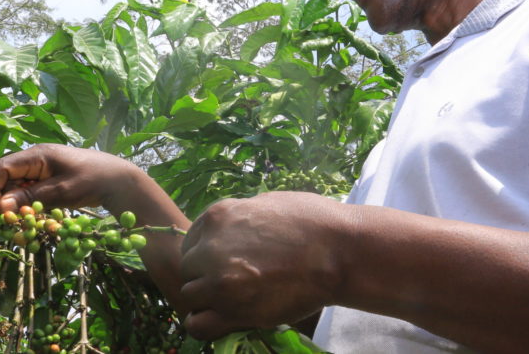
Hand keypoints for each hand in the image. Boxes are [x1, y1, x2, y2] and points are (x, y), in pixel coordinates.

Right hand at [0, 143, 139, 214]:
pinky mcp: (49, 179)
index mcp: (37, 155)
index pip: (2, 167)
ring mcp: (42, 169)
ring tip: (28, 219)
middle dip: (5, 199)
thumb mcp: (61, 191)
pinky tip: (38, 214)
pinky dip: (30, 203)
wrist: (118, 180)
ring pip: (18, 186)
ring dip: (18, 203)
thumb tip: (0, 207)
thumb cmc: (92, 180)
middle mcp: (36, 159)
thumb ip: (30, 198)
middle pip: (8, 178)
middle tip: (12, 220)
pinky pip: (31, 190)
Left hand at [177, 191, 346, 339]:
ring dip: (207, 300)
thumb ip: (238, 220)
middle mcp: (211, 247)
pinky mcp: (234, 309)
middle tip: (234, 283)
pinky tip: (223, 320)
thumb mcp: (265, 204)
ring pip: (190, 295)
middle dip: (205, 276)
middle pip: (188, 269)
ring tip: (234, 300)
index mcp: (218, 216)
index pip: (192, 241)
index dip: (206, 254)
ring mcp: (219, 280)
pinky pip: (198, 324)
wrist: (339, 250)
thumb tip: (230, 232)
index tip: (224, 262)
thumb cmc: (312, 221)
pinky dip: (205, 324)